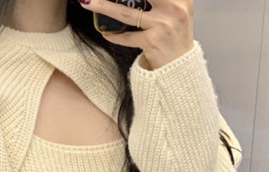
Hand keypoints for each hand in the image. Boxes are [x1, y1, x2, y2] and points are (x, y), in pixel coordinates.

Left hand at [78, 0, 194, 70]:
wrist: (180, 68)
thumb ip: (161, 1)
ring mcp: (163, 25)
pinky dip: (114, 36)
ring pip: (126, 13)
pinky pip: (127, 37)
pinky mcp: (152, 42)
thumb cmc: (174, 38)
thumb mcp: (176, 12)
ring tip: (88, 3)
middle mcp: (174, 8)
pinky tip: (105, 33)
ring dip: (103, 7)